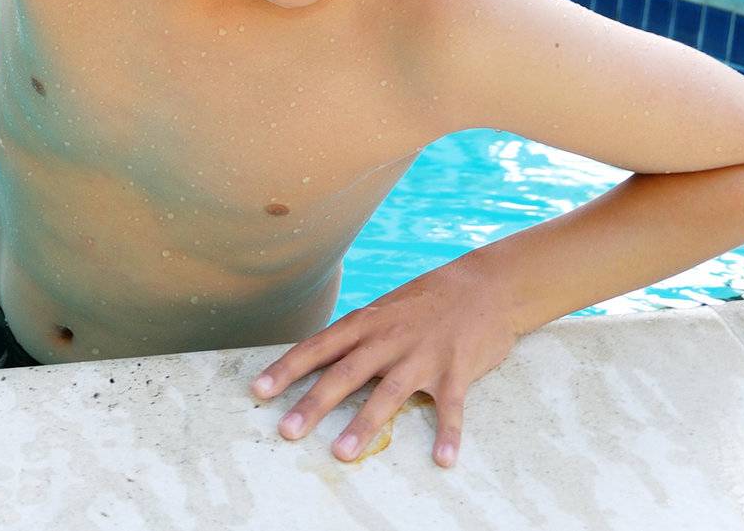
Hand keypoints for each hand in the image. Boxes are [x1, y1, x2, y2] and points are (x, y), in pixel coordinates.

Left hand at [249, 259, 518, 467]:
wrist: (485, 284)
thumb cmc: (427, 302)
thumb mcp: (385, 311)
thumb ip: (357, 338)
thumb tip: (320, 362)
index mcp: (367, 323)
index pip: (318, 346)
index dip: (287, 368)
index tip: (258, 390)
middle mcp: (389, 338)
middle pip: (345, 373)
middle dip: (314, 403)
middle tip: (288, 431)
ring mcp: (423, 354)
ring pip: (389, 392)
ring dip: (365, 424)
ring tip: (342, 453)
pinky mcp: (457, 369)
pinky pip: (451, 407)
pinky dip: (448, 433)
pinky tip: (444, 459)